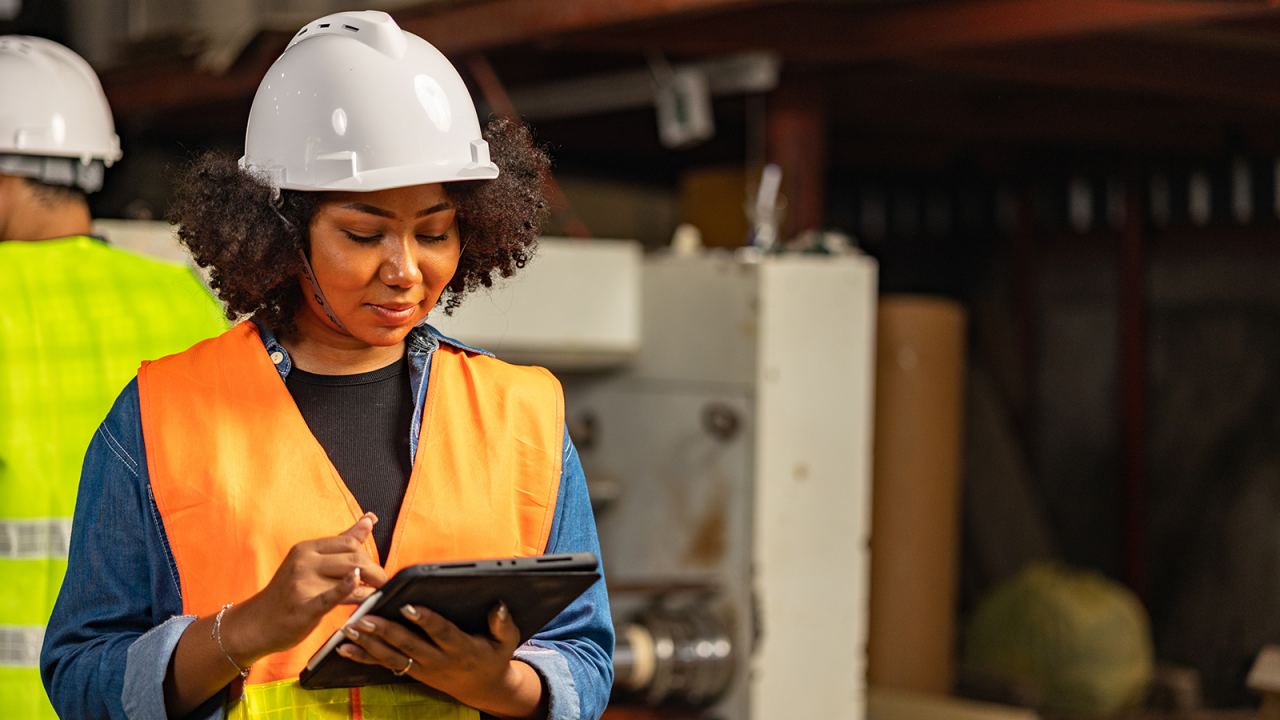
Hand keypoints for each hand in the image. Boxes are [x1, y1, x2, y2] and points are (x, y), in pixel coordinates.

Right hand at [228, 512, 388, 662]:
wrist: (256, 624)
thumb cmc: (288, 593)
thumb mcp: (310, 562)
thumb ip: (342, 542)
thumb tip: (370, 518)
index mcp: (306, 549)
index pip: (349, 543)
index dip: (367, 555)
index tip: (374, 569)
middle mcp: (303, 561)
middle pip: (353, 558)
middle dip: (374, 571)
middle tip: (383, 583)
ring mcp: (302, 583)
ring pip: (349, 576)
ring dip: (370, 586)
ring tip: (377, 593)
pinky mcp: (304, 606)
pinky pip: (331, 595)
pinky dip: (348, 588)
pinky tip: (358, 585)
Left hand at [336, 602, 546, 718]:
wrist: (483, 688)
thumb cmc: (494, 657)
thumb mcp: (507, 642)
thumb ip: (503, 624)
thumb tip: (498, 605)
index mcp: (461, 649)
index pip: (441, 633)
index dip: (425, 620)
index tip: (407, 606)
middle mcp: (439, 661)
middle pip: (408, 645)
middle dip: (385, 631)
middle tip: (364, 617)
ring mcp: (423, 669)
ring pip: (391, 657)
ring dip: (368, 643)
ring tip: (349, 629)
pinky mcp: (412, 671)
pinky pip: (384, 665)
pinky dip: (363, 657)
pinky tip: (343, 648)